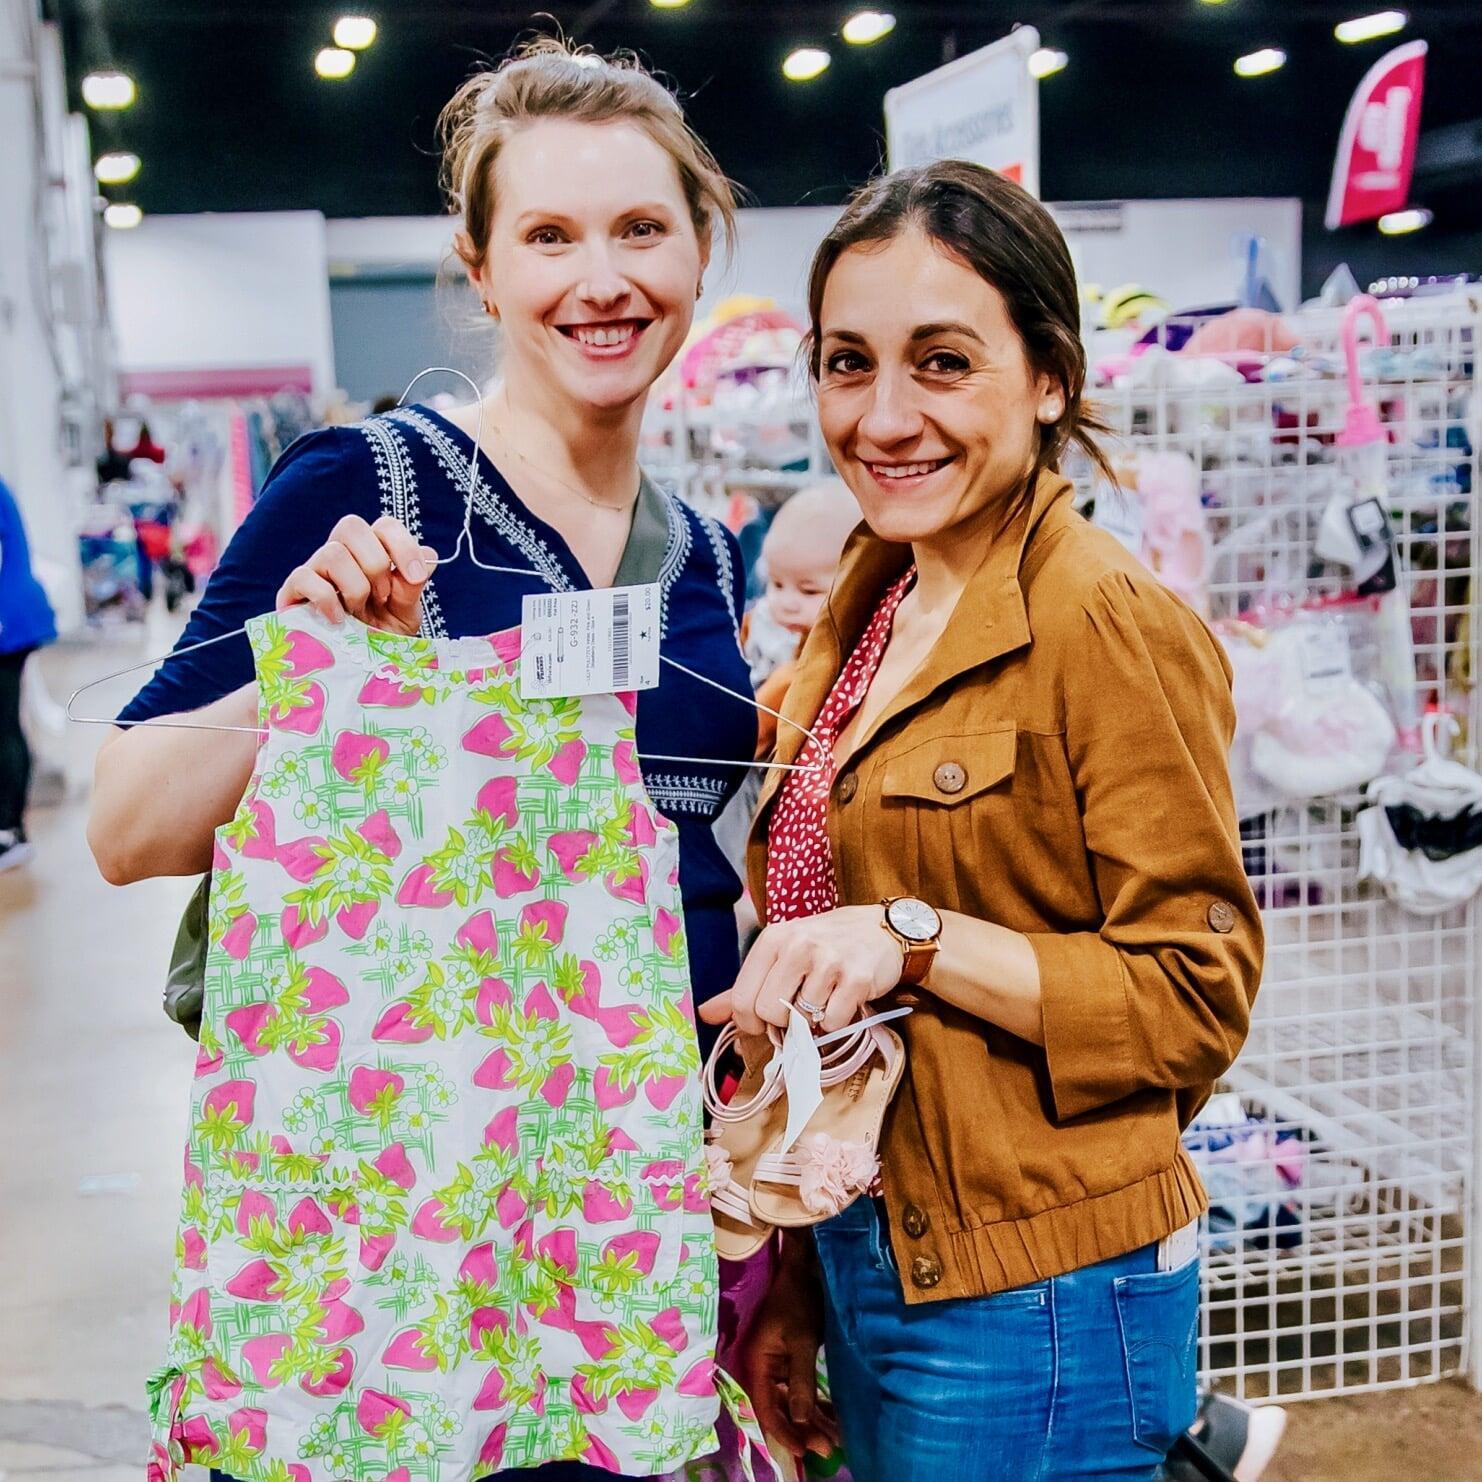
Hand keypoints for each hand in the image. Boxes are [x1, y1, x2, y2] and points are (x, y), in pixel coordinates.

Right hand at [276, 515, 433, 634]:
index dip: (403, 545)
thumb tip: (428, 555)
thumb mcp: (404, 615)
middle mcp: (341, 555)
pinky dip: (326, 598)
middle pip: (351, 526)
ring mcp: (315, 571)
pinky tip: (338, 620)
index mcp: (371, 553)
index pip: (384, 526)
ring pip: (332, 553)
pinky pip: (304, 577)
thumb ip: (412, 587)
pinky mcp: (293, 592)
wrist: (354, 671)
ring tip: (360, 611)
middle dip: (375, 563)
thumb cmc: (379, 638)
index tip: (416, 578)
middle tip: (383, 597)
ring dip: (355, 586)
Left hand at [700, 905, 903, 1035]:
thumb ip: (743, 986)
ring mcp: (829, 961)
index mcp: (772, 938)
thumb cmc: (825, 945)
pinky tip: (844, 999)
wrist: (881, 930)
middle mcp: (798, 945)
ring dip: (813, 1020)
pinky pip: (833, 1022)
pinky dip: (837, 1020)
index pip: (742, 998)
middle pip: (769, 1013)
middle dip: (782, 1023)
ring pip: (803, 1020)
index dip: (749, 1023)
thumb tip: (705, 1014)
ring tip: (825, 997)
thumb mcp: (781, 954)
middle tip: (798, 1010)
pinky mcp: (857, 979)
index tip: (763, 1023)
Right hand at [743, 1241, 837, 1460]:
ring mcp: (778, 1366)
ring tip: (834, 1441)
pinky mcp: (792, 1362)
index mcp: (758, 1363)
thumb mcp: (801, 1340)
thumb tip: (802, 1422)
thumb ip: (801, 1381)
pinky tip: (833, 1420)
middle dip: (801, 1431)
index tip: (804, 1450)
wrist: (805, 1269)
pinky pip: (801, 1391)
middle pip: (779, 1409)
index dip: (783, 1432)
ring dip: (811, 1422)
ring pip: (792, 1403)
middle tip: (827, 1449)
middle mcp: (765, 1368)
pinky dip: (815, 1405)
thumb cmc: (799, 1300)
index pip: (765, 1407)